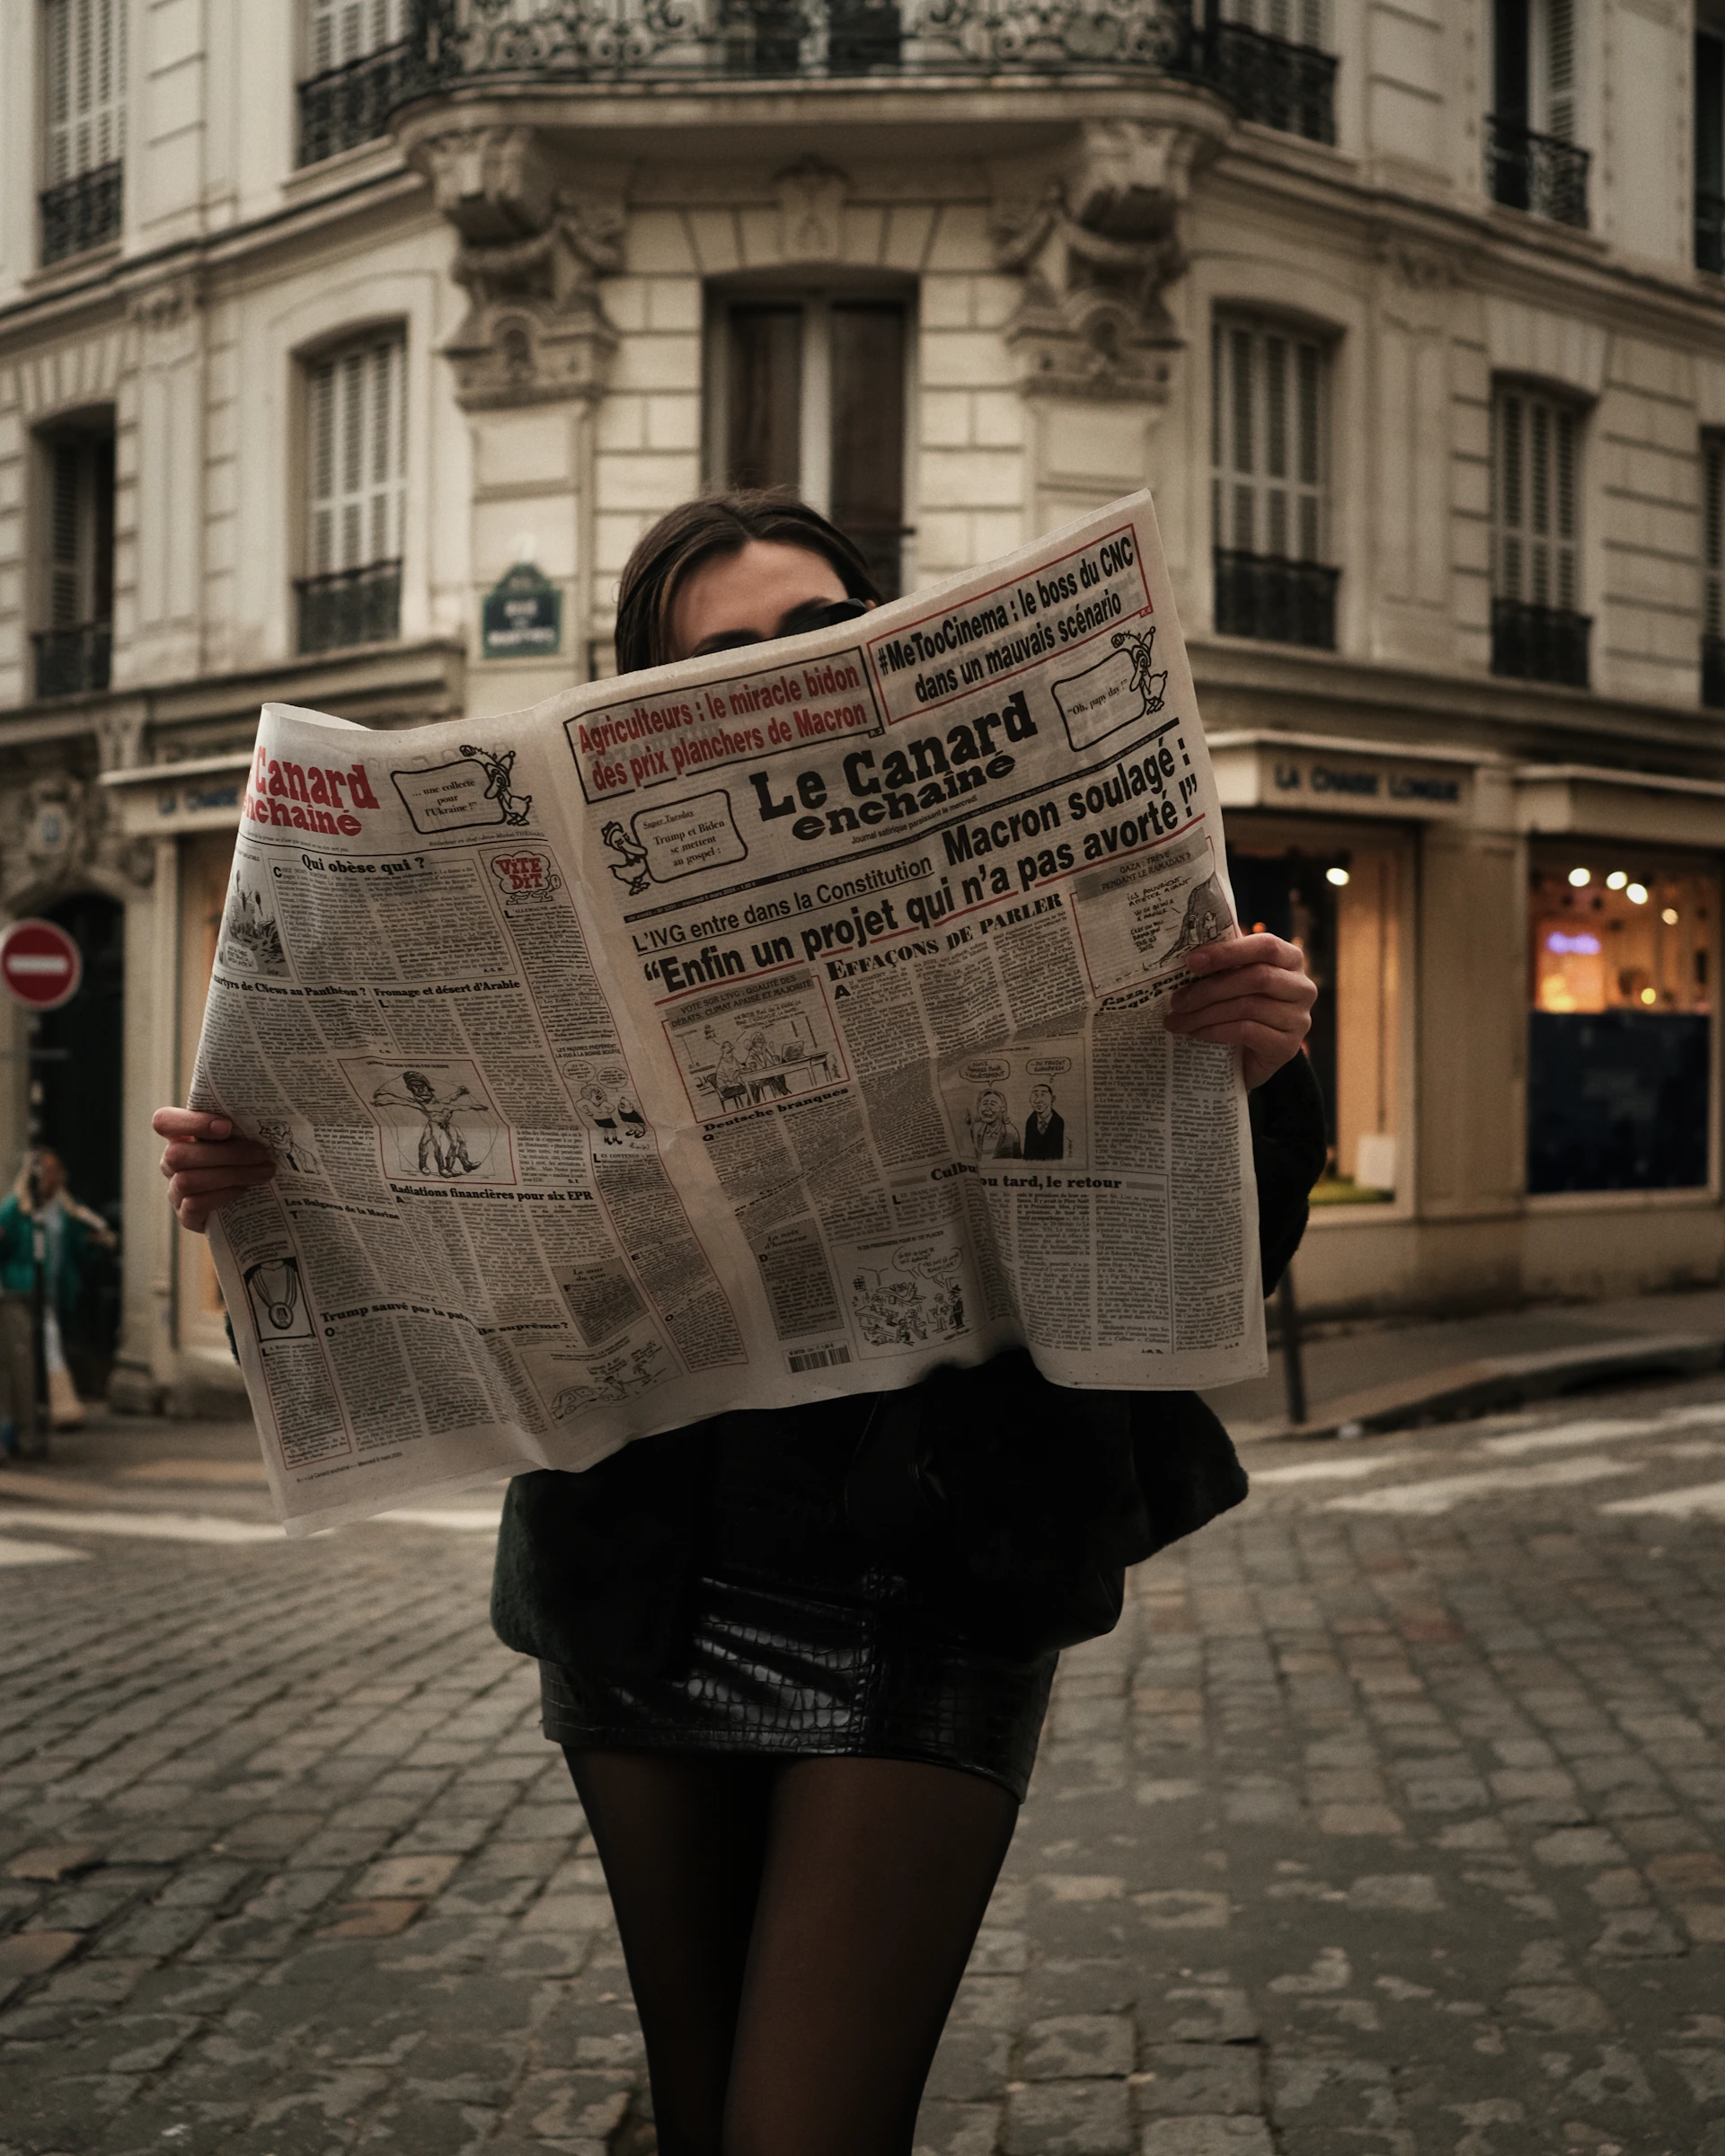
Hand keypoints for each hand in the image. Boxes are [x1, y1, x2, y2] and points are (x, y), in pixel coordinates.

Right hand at [154, 1107, 276, 1233]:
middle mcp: (171, 1163)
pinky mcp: (186, 1216)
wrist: (249, 1202)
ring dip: (231, 1174)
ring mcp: (175, 1191)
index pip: (163, 1121)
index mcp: (180, 1136)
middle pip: (178, 1154)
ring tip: (264, 1171)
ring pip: (187, 1180)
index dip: (190, 1123)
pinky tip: (245, 1189)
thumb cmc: (246, 1158)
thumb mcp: (242, 1137)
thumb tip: (270, 1105)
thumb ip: (242, 1123)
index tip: (227, 1126)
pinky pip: (195, 1204)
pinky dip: (223, 1195)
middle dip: (225, 1153)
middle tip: (262, 1152)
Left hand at [1164, 932, 1315, 1090]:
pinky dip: (1215, 1031)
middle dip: (1210, 988)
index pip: (1266, 946)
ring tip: (1177, 1021)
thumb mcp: (1234, 983)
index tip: (1191, 961)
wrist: (1250, 1060)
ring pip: (1248, 1006)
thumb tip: (1185, 960)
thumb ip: (1222, 967)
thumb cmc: (1240, 1011)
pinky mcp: (1287, 1046)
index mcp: (1291, 960)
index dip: (1228, 951)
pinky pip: (1247, 1032)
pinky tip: (1196, 1033)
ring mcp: (1298, 1019)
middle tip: (1176, 1000)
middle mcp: (1302, 988)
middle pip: (1256, 977)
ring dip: (1205, 1013)